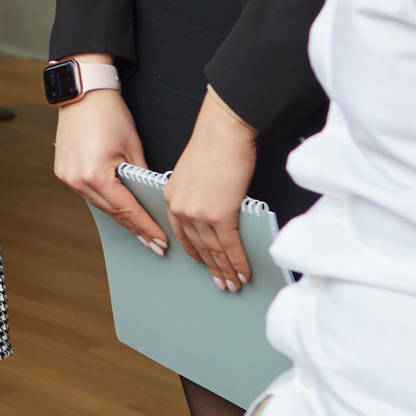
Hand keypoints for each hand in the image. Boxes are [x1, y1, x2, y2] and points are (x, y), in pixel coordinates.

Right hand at [50, 74, 163, 252]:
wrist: (83, 92)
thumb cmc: (109, 113)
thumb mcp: (133, 147)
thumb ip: (141, 176)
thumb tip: (152, 198)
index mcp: (96, 175)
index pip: (127, 210)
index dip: (146, 227)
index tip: (160, 241)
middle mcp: (77, 180)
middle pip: (112, 212)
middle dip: (135, 228)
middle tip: (154, 244)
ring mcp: (67, 177)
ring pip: (100, 205)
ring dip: (120, 217)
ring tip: (140, 230)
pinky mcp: (63, 171)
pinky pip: (88, 194)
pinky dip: (105, 201)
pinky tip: (118, 209)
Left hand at [168, 87, 260, 290]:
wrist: (223, 131)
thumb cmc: (214, 145)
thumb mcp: (194, 173)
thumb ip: (198, 195)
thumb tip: (212, 210)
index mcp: (172, 197)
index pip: (182, 233)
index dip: (195, 252)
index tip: (203, 264)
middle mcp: (181, 208)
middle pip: (199, 246)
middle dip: (213, 268)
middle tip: (222, 283)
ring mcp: (199, 214)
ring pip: (215, 251)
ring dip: (226, 271)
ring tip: (234, 284)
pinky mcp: (220, 214)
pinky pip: (230, 246)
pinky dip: (238, 262)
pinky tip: (244, 272)